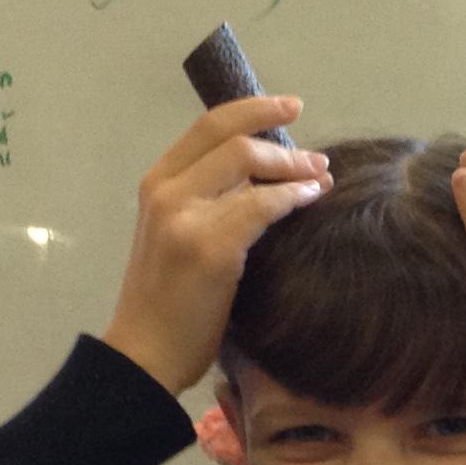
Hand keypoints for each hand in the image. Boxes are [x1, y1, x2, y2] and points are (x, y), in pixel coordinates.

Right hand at [101, 97, 331, 394]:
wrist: (144, 356)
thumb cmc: (167, 305)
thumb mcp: (177, 236)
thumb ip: (207, 201)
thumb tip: (263, 175)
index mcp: (156, 184)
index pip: (208, 126)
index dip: (253, 109)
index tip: (288, 108)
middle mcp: (165, 191)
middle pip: (230, 134)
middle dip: (279, 132)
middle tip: (317, 154)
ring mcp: (184, 217)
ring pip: (248, 162)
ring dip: (294, 167)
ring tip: (321, 177)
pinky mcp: (209, 247)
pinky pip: (262, 205)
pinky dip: (293, 197)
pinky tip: (311, 200)